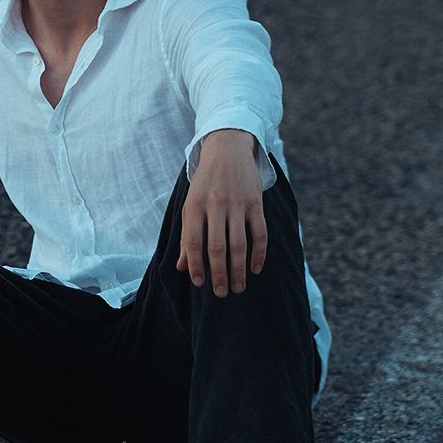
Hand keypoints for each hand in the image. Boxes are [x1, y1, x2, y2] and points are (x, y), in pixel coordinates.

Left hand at [175, 130, 267, 296]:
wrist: (227, 149)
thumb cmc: (205, 184)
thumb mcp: (190, 206)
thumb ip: (187, 236)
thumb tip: (183, 268)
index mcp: (194, 207)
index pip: (193, 243)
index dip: (196, 265)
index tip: (199, 284)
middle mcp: (215, 206)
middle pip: (217, 247)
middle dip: (219, 274)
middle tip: (222, 293)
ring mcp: (237, 204)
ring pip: (239, 244)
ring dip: (239, 269)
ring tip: (238, 287)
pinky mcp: (256, 202)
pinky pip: (259, 233)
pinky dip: (259, 254)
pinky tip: (256, 269)